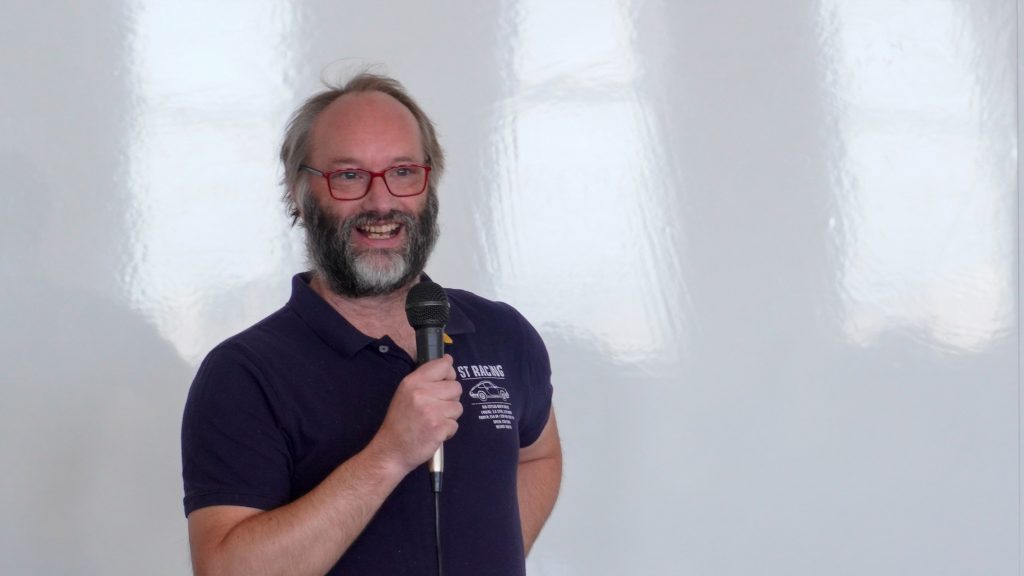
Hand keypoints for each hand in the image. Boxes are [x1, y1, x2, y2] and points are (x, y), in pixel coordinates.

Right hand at [370, 354, 462, 473]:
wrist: (390, 451)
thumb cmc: (400, 423)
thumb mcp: (405, 393)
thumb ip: (425, 379)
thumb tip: (448, 361)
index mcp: (412, 382)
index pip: (443, 365)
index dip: (449, 373)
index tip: (446, 381)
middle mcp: (422, 393)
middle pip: (456, 387)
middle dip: (450, 399)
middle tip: (435, 409)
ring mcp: (431, 411)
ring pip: (458, 407)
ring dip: (449, 416)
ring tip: (433, 421)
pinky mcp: (439, 428)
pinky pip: (455, 424)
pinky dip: (447, 430)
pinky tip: (433, 432)